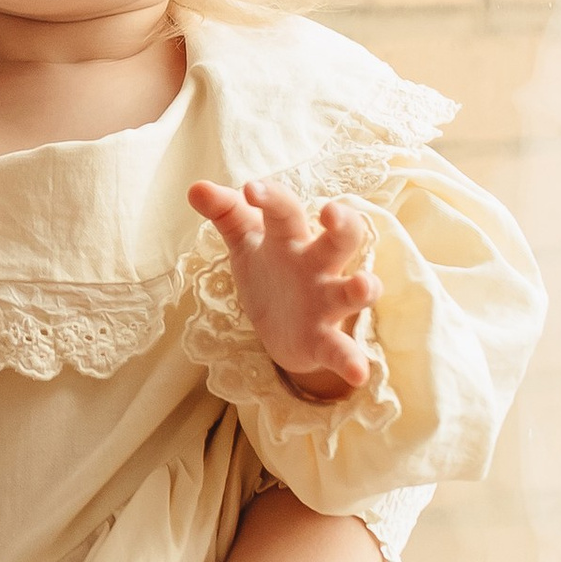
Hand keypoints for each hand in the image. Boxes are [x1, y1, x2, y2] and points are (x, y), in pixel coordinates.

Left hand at [188, 177, 378, 400]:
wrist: (280, 327)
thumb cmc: (270, 270)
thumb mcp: (246, 242)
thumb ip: (226, 213)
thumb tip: (196, 187)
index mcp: (290, 239)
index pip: (285, 211)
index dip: (270, 198)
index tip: (249, 190)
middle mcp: (316, 266)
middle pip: (341, 238)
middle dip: (343, 224)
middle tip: (331, 212)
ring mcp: (325, 302)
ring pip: (351, 291)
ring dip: (364, 288)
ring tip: (364, 285)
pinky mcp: (323, 340)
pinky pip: (340, 349)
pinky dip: (351, 361)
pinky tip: (359, 374)